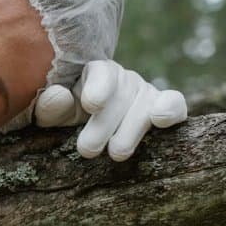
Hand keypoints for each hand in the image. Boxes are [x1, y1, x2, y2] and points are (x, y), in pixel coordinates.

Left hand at [34, 60, 186, 159]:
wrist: (92, 127)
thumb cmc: (70, 117)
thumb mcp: (55, 114)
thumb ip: (51, 106)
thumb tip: (60, 96)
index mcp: (95, 72)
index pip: (101, 73)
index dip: (98, 88)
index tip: (91, 105)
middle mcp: (123, 79)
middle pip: (120, 95)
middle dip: (104, 124)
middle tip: (87, 150)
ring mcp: (145, 92)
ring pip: (144, 105)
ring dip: (131, 130)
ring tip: (116, 153)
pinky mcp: (165, 108)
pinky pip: (174, 102)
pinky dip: (171, 108)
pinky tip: (161, 119)